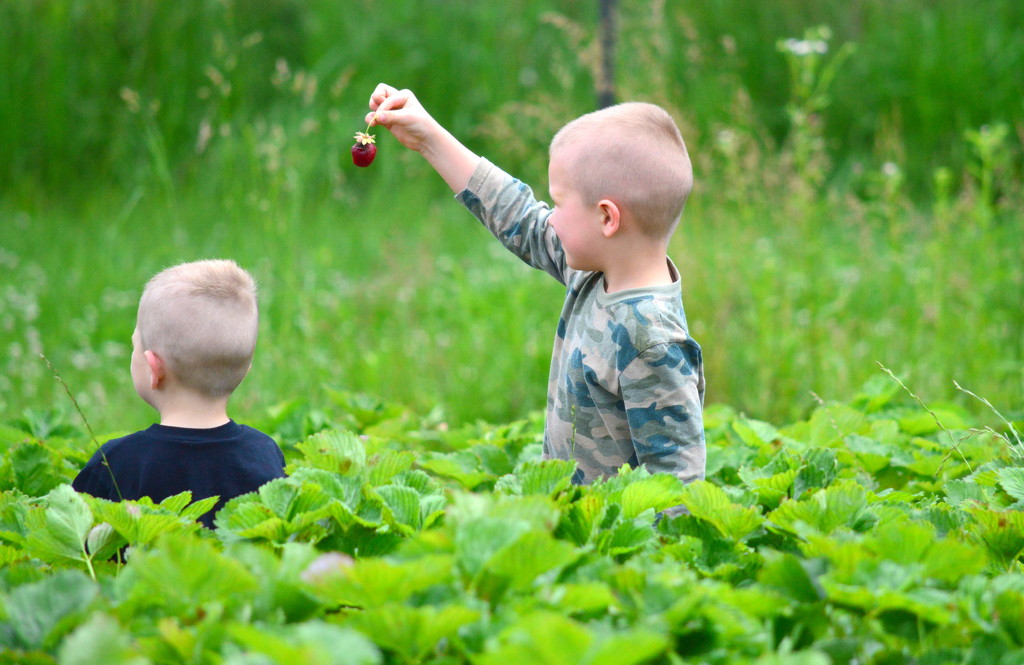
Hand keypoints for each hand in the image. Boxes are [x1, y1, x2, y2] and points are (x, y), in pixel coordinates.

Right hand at [365, 82, 479, 191]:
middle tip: (378, 113)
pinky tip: (371, 124)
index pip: (384, 93)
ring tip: (372, 121)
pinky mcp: (388, 122)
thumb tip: (376, 117)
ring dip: (372, 112)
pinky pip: (375, 118)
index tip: (384, 115)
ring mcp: (391, 112)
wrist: (426, 140)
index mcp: (403, 95)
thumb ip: (391, 116)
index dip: (383, 104)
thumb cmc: (421, 125)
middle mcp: (396, 101)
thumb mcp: (407, 118)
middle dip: (375, 103)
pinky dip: (372, 119)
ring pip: (375, 107)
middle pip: (378, 95)